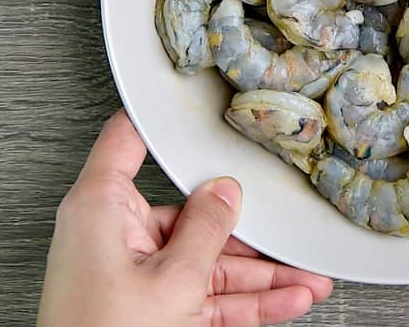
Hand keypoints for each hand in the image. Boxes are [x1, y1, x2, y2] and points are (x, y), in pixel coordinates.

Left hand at [37, 110, 332, 325]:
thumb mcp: (171, 280)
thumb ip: (206, 231)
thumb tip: (226, 194)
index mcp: (101, 208)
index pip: (127, 140)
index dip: (160, 118)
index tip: (192, 102)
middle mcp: (115, 235)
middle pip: (192, 215)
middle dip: (250, 234)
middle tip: (289, 232)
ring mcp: (134, 275)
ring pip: (209, 263)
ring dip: (262, 276)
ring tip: (307, 277)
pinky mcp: (150, 308)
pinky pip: (206, 296)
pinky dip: (248, 303)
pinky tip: (286, 300)